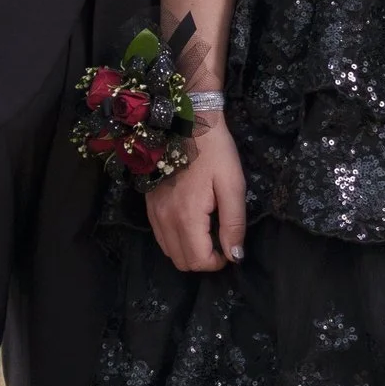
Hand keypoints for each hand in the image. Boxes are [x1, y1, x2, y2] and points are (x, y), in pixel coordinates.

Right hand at [146, 115, 245, 273]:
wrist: (187, 123)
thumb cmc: (215, 152)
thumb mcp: (233, 186)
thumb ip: (233, 224)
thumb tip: (235, 256)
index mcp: (187, 216)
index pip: (199, 261)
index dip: (218, 262)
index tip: (229, 247)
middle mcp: (165, 219)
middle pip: (182, 262)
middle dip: (204, 260)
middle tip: (220, 241)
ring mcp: (154, 213)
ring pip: (169, 252)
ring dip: (189, 251)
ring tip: (207, 234)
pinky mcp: (149, 205)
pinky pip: (161, 237)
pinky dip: (176, 240)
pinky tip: (191, 225)